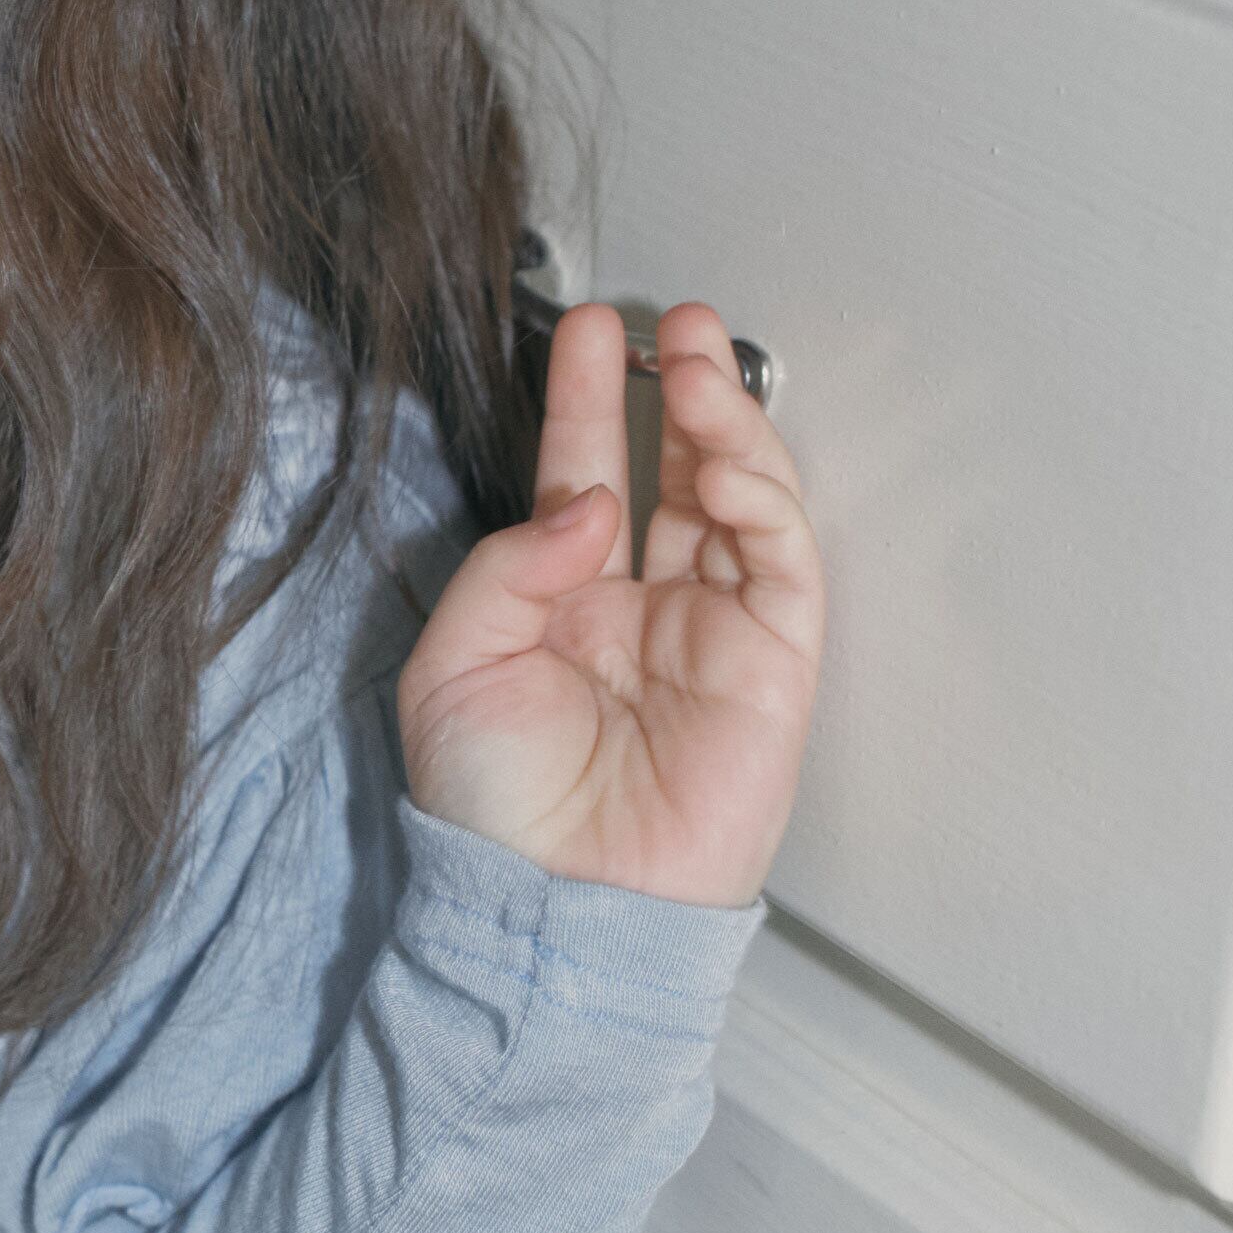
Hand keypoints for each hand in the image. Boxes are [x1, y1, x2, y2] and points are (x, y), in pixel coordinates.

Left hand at [396, 298, 823, 908]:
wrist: (556, 907)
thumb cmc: (494, 810)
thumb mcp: (453, 662)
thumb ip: (511, 562)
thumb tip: (592, 498)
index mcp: (563, 604)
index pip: (585, 475)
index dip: (588, 401)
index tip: (586, 327)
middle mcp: (642, 609)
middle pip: (675, 474)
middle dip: (678, 391)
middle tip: (672, 325)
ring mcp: (713, 633)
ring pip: (738, 501)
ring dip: (725, 424)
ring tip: (695, 362)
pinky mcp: (772, 663)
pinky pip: (779, 560)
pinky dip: (759, 495)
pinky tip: (722, 453)